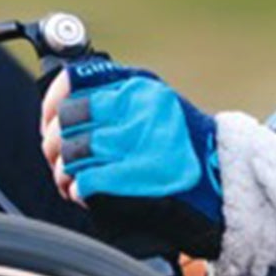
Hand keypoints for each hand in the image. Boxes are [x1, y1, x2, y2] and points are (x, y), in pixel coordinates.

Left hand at [41, 58, 223, 258]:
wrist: (226, 187)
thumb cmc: (187, 151)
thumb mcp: (155, 110)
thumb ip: (114, 102)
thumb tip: (62, 110)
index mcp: (139, 88)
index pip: (73, 83)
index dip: (52, 104)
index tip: (49, 120)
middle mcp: (136, 111)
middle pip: (67, 122)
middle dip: (54, 144)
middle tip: (58, 158)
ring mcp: (135, 144)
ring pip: (71, 154)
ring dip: (64, 172)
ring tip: (71, 180)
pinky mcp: (132, 179)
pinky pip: (84, 182)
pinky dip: (78, 190)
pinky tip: (86, 193)